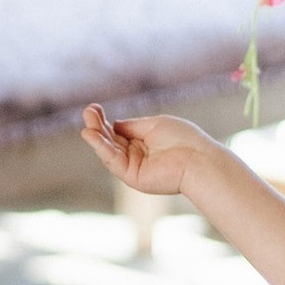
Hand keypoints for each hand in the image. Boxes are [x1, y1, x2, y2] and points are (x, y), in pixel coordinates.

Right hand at [80, 105, 220, 196]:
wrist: (198, 158)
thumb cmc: (182, 138)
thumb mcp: (153, 124)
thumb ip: (131, 126)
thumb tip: (113, 124)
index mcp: (143, 140)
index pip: (118, 131)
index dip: (105, 121)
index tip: (94, 108)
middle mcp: (137, 154)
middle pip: (110, 140)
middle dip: (98, 126)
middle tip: (87, 112)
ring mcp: (134, 166)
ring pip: (109, 151)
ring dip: (96, 137)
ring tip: (86, 125)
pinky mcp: (132, 177)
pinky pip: (113, 161)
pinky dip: (101, 148)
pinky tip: (91, 136)